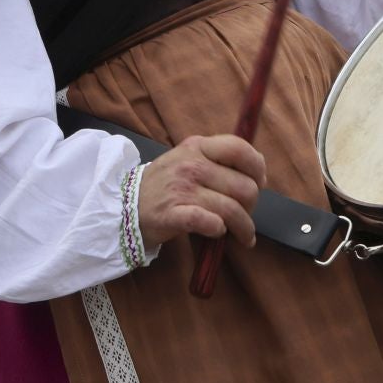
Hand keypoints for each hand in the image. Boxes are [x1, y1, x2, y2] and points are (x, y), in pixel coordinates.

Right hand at [136, 134, 265, 249]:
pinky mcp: (174, 215)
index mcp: (197, 146)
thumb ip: (217, 159)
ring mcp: (181, 189)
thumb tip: (257, 171)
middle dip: (251, 205)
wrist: (124, 205)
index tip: (258, 182)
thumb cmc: (164, 184)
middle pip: (244, 186)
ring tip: (243, 235)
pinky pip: (209, 222)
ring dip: (243, 227)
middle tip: (244, 214)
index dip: (257, 167)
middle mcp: (191, 165)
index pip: (239, 148)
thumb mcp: (187, 158)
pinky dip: (219, 230)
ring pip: (232, 209)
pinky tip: (219, 233)